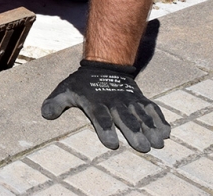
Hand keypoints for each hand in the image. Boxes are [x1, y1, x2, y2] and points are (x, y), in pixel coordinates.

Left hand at [41, 59, 169, 152]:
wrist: (104, 65)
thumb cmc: (82, 84)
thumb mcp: (65, 90)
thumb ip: (55, 102)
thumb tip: (45, 114)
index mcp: (95, 102)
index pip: (100, 116)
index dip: (105, 129)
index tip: (112, 143)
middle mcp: (114, 102)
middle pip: (125, 118)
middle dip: (133, 132)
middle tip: (142, 147)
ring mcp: (129, 100)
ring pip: (141, 114)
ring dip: (151, 129)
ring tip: (158, 143)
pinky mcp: (140, 99)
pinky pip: (152, 109)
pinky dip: (160, 120)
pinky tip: (167, 133)